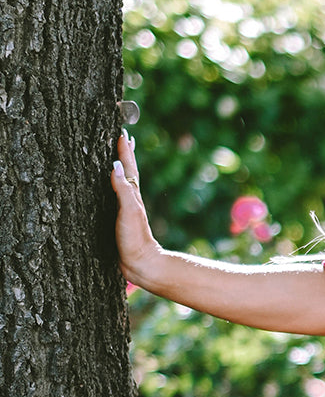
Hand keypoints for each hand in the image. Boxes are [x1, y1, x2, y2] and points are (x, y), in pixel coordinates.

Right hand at [110, 133, 163, 287]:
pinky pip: (115, 197)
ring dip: (120, 169)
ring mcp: (125, 209)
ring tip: (118, 157)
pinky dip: (113, 187)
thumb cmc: (135, 238)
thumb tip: (115, 165)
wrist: (141, 264)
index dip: (124, 151)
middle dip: (124, 154)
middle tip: (122, 137)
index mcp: (133, 194)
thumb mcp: (129, 211)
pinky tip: (111, 190)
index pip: (128, 167)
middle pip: (127, 171)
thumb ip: (122, 189)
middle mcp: (130, 199)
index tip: (122, 132)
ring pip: (122, 183)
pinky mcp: (119, 220)